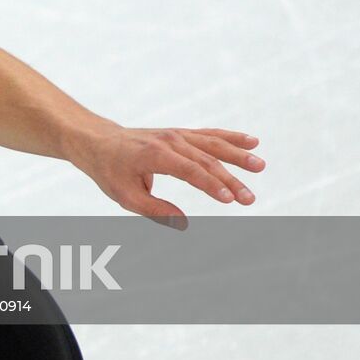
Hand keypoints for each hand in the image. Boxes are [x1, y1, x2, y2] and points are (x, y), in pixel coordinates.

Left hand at [70, 125, 264, 228]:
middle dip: (230, 180)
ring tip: (260, 166)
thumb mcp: (125, 196)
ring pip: (212, 144)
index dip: (210, 185)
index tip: (230, 200)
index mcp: (154, 155)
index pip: (188, 170)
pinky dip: (230, 137)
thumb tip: (184, 225)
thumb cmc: (110, 171)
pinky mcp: (180, 134)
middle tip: (250, 199)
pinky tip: (252, 142)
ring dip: (238, 155)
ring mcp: (176, 135)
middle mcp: (168, 141)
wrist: (99, 142)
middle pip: (205, 160)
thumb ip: (155, 210)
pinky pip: (209, 135)